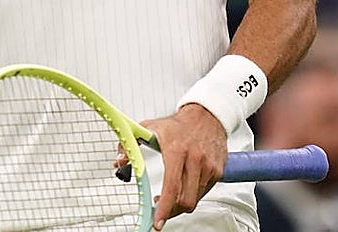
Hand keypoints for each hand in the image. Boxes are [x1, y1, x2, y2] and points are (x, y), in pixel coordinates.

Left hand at [142, 105, 227, 229]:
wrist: (206, 116)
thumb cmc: (177, 125)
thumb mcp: (149, 129)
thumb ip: (130, 145)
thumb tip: (120, 161)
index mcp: (176, 150)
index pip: (171, 186)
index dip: (164, 208)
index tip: (157, 221)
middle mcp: (195, 159)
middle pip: (185, 200)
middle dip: (171, 212)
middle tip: (160, 212)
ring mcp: (208, 167)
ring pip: (195, 199)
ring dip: (181, 204)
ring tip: (170, 198)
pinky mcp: (217, 172)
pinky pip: (203, 193)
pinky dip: (192, 195)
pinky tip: (183, 188)